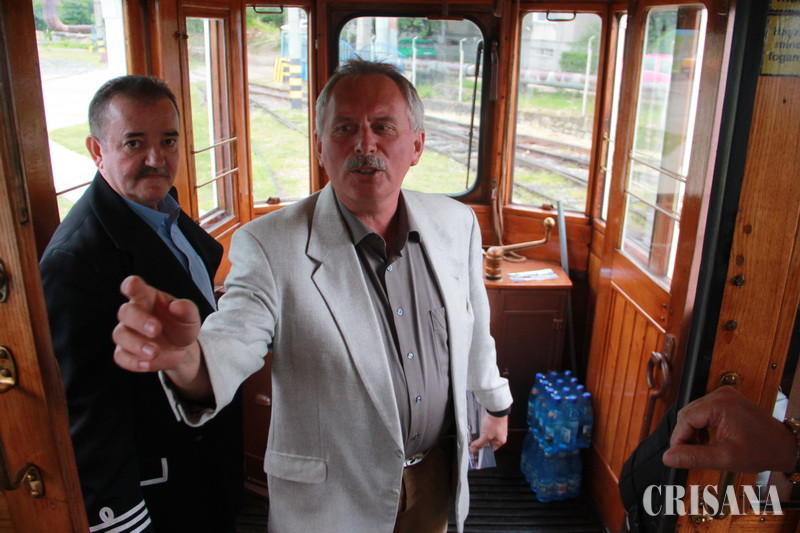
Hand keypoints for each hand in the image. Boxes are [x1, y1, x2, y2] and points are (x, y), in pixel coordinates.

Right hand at [113, 275, 209, 399]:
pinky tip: (148, 363)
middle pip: (125, 312)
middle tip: (156, 330)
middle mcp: (134, 313)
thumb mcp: (190, 317)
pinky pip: (121, 356)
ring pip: (121, 335)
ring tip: (155, 352)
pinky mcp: (125, 352)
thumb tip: (177, 305)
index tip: (132, 286)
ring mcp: (127, 332)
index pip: (134, 286)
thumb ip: (186, 309)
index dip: (131, 285)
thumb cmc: (181, 325)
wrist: (181, 349)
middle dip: (139, 321)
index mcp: (147, 297)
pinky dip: (133, 361)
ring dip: (137, 344)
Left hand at [469, 412, 507, 452]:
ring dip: (483, 434)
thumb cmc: (493, 424)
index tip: (476, 448)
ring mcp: (500, 429)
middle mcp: (502, 436)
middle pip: (490, 441)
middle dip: (482, 441)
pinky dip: (485, 428)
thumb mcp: (485, 436)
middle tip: (475, 441)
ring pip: (490, 434)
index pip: (491, 449)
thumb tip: (473, 449)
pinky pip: (490, 428)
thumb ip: (479, 443)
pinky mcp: (497, 423)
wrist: (497, 410)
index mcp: (501, 441)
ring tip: (477, 433)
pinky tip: (480, 427)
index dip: (483, 449)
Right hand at [661, 386, 795, 473]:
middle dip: (685, 435)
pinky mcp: (725, 400)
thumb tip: (668, 457)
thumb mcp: (726, 458)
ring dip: (693, 431)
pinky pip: (703, 411)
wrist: (784, 446)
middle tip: (689, 455)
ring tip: (701, 448)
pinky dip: (701, 426)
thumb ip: (694, 457)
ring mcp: (723, 395)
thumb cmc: (762, 450)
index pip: (685, 419)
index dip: (678, 439)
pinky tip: (707, 439)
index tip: (677, 456)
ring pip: (693, 413)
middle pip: (687, 414)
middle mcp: (720, 394)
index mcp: (720, 404)